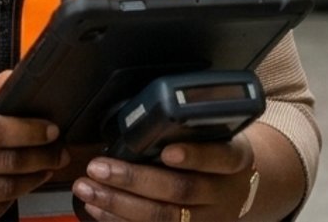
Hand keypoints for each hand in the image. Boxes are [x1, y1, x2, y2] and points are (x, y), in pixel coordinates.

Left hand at [72, 138, 257, 221]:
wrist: (240, 191)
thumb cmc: (217, 154)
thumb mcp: (218, 136)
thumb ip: (191, 128)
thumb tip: (141, 116)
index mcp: (235, 159)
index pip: (221, 157)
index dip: (195, 156)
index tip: (168, 151)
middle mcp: (223, 193)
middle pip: (181, 190)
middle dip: (134, 180)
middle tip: (99, 167)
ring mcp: (207, 219)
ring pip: (163, 217)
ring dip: (118, 204)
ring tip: (88, 188)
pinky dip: (119, 221)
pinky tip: (97, 209)